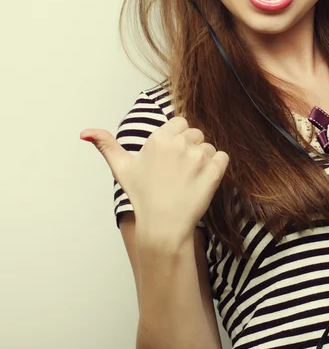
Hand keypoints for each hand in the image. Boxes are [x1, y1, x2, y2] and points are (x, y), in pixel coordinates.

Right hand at [80, 116, 228, 241]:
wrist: (164, 226)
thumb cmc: (143, 197)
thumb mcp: (121, 168)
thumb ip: (106, 145)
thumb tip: (85, 132)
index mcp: (159, 138)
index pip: (180, 122)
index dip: (177, 138)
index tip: (171, 157)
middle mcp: (179, 144)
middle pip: (196, 134)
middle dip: (190, 148)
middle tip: (178, 171)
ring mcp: (198, 157)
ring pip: (209, 147)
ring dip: (203, 160)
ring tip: (188, 179)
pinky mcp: (214, 171)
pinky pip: (223, 157)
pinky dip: (217, 167)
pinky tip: (202, 181)